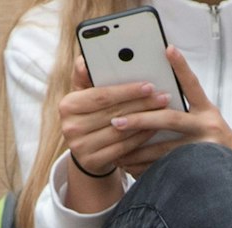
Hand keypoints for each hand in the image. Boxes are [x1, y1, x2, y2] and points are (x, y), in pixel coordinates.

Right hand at [58, 57, 166, 177]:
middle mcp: (70, 127)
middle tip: (163, 97)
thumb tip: (84, 61)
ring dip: (144, 120)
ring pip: (120, 131)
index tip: (149, 85)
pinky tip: (154, 128)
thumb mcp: (86, 94)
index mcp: (68, 105)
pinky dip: (140, 138)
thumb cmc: (91, 115)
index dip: (127, 91)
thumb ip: (86, 76)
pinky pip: (122, 148)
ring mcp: (80, 147)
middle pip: (113, 113)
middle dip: (141, 104)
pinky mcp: (92, 162)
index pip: (102, 96)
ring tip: (163, 111)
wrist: (86, 151)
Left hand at [113, 47, 231, 176]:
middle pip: (169, 120)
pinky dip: (144, 169)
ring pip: (163, 150)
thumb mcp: (208, 117)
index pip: (192, 85)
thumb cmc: (215, 139)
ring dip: (137, 150)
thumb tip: (154, 91)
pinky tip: (129, 166)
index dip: (181, 67)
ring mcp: (203, 150)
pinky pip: (164, 170)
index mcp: (207, 111)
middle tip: (117, 121)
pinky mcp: (197, 170)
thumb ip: (187, 105)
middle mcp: (207, 127)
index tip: (168, 49)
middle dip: (140, 120)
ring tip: (116, 148)